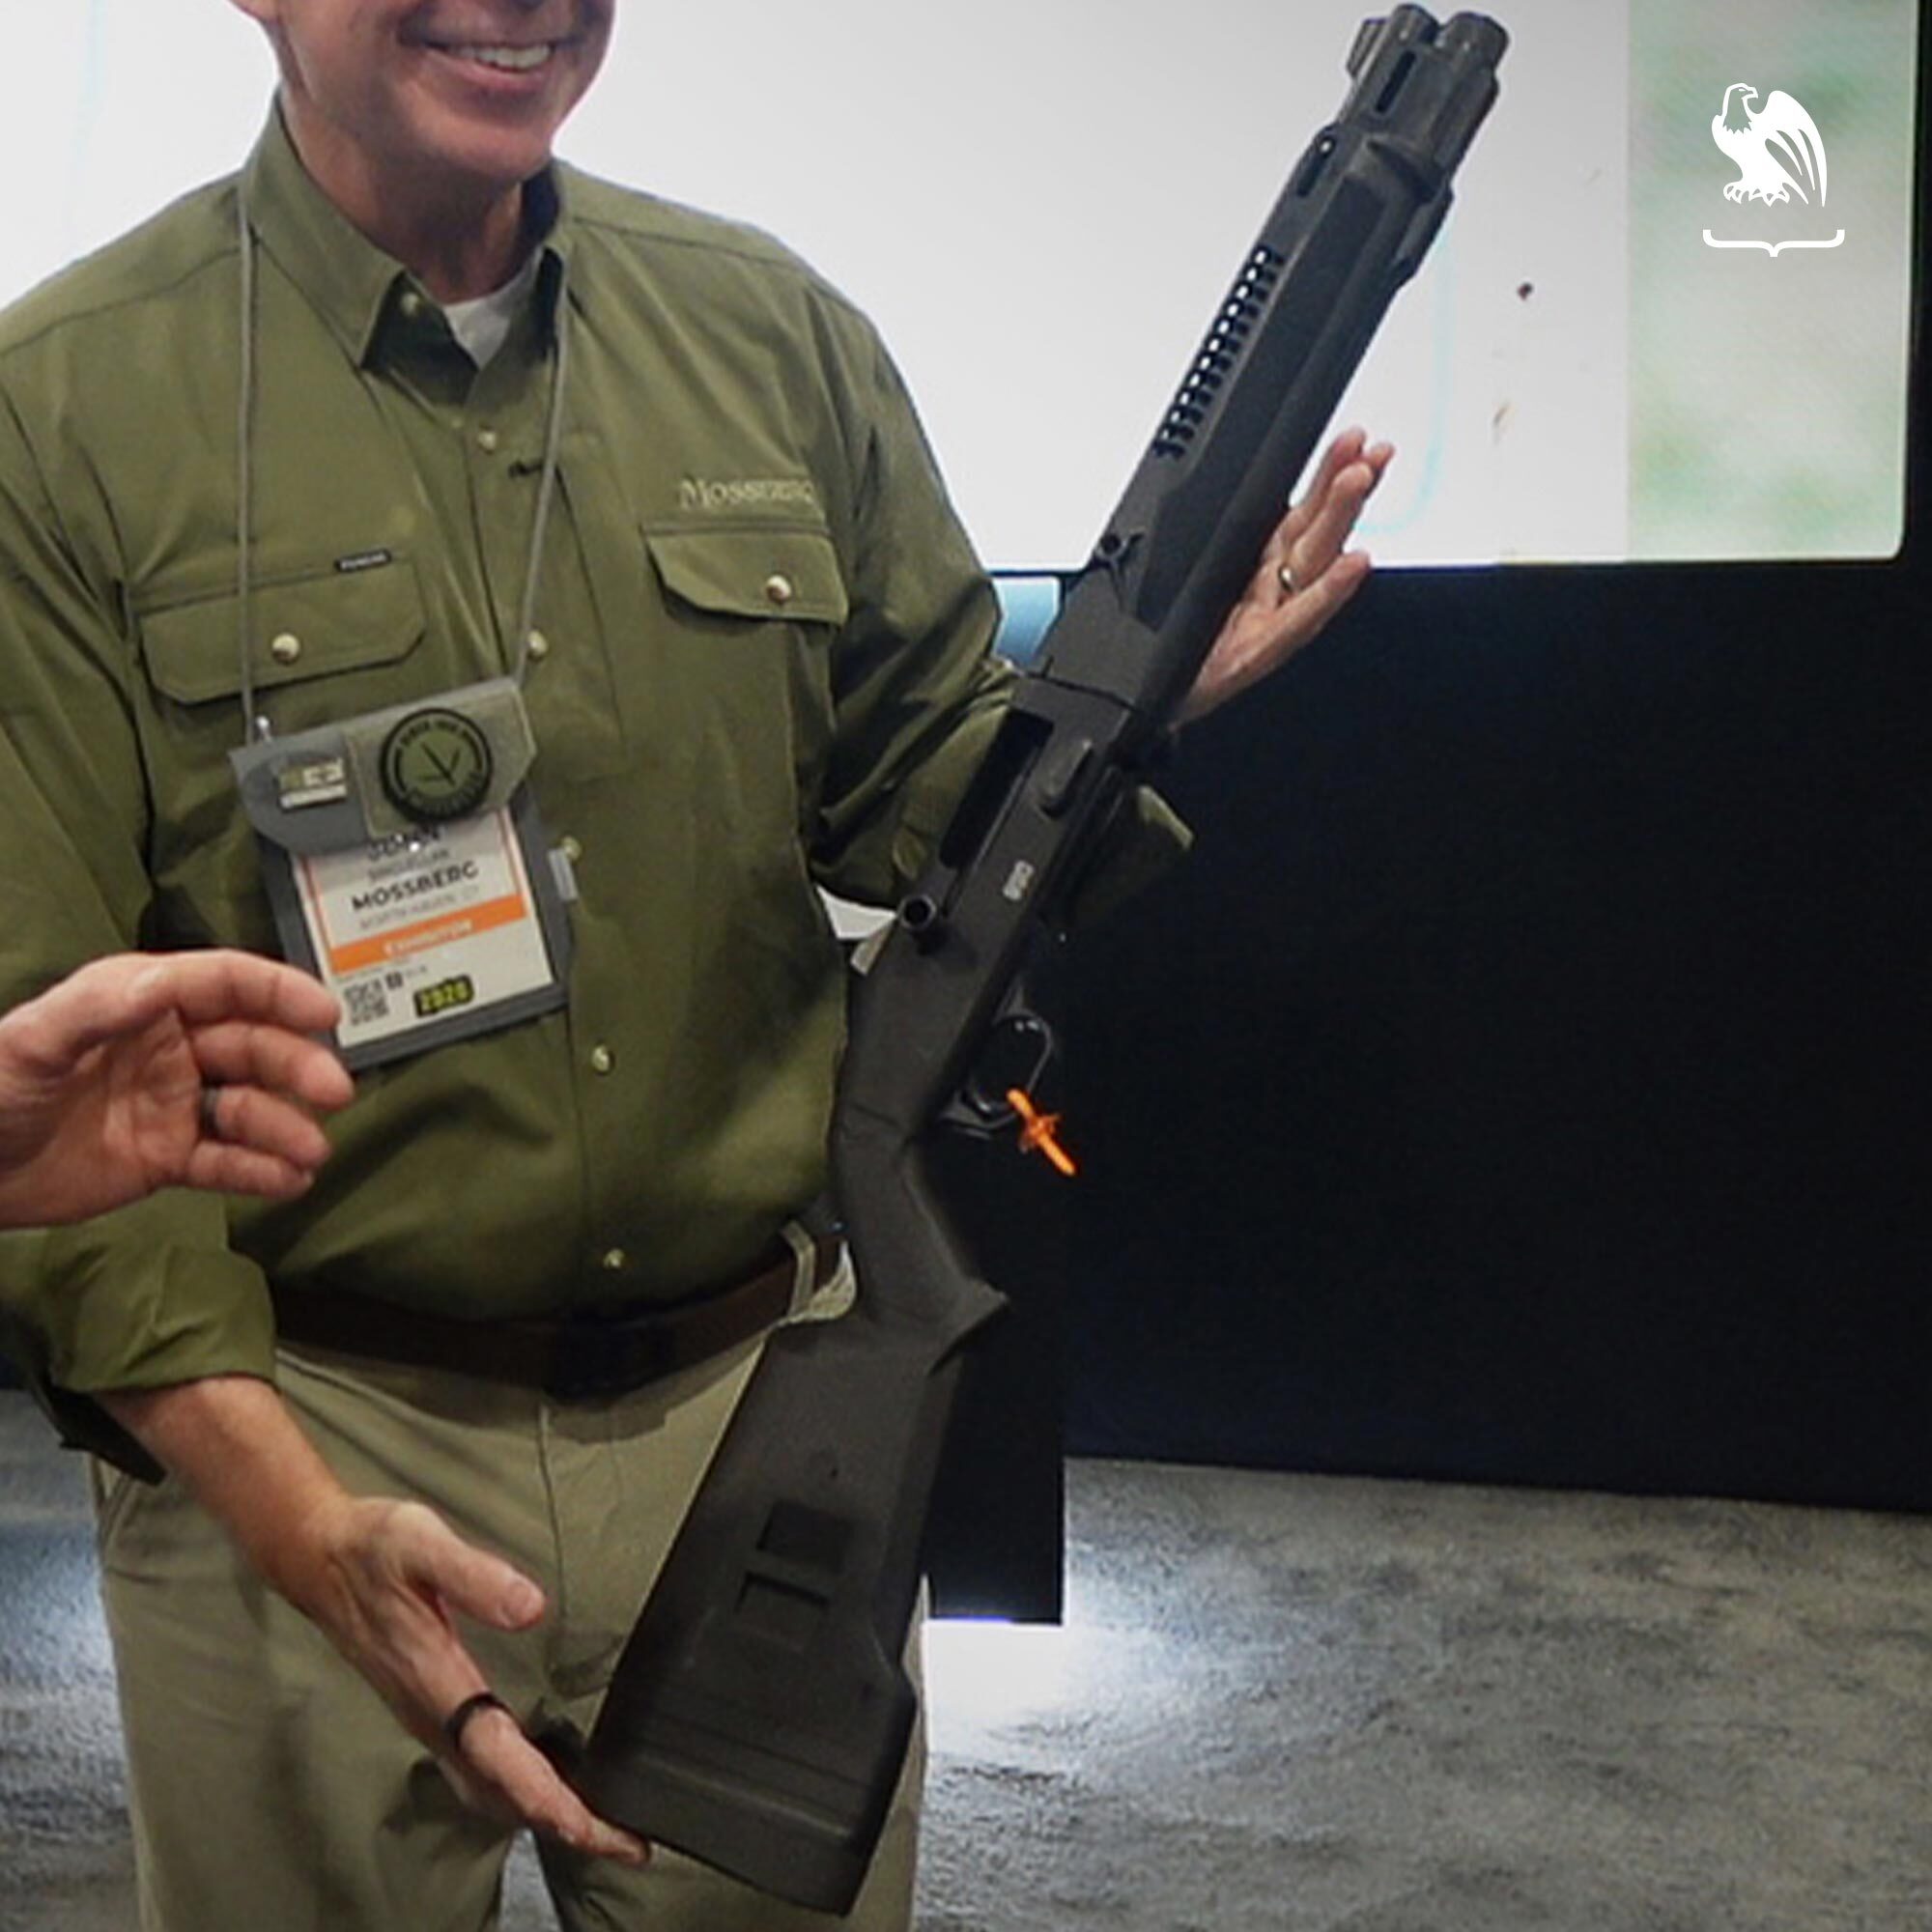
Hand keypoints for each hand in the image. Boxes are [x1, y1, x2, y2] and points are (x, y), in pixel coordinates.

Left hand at [0, 950, 353, 1226]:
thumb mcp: (35, 1039)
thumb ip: (100, 1008)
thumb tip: (161, 982)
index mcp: (143, 1002)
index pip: (226, 985)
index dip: (279, 992)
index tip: (324, 1011)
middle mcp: (169, 1048)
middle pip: (251, 1048)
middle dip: (296, 1067)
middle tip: (334, 1091)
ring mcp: (172, 1103)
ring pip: (247, 1108)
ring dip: (285, 1127)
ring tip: (311, 1153)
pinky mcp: (167, 1156)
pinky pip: (225, 1162)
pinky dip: (261, 1171)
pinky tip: (288, 1181)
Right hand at [101, 1376, 649, 1865]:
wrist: (315, 1556)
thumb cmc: (372, 1548)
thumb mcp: (421, 1544)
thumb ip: (476, 1575)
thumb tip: (532, 1608)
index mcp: (436, 1683)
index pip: (501, 1757)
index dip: (549, 1798)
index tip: (596, 1829)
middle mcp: (432, 1714)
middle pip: (503, 1791)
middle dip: (564, 1824)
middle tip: (627, 1845)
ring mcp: (428, 1716)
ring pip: (489, 1786)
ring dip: (543, 1812)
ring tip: (600, 1826)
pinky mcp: (429, 1707)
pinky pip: (479, 1768)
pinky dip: (518, 1790)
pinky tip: (545, 1783)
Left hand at [1180, 426, 1393, 723]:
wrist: (1160, 701)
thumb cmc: (1188, 645)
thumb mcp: (1205, 580)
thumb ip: (1237, 541)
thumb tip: (1243, 482)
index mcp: (1262, 562)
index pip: (1303, 509)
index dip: (1328, 473)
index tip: (1356, 439)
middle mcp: (1275, 588)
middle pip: (1315, 531)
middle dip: (1344, 488)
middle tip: (1366, 453)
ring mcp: (1272, 620)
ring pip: (1312, 564)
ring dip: (1339, 520)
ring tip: (1360, 482)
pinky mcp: (1258, 653)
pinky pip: (1296, 620)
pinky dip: (1327, 592)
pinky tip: (1353, 566)